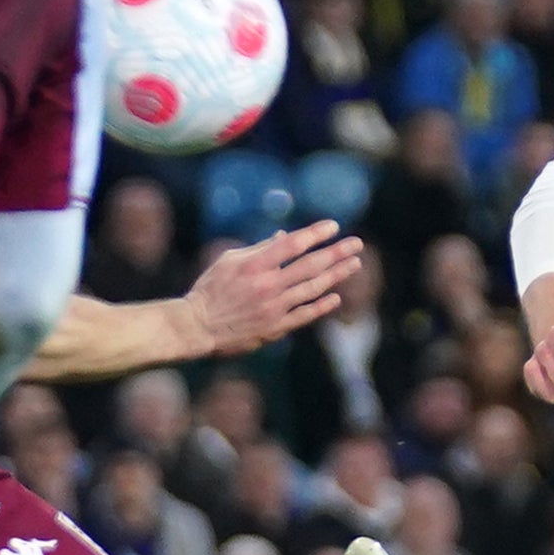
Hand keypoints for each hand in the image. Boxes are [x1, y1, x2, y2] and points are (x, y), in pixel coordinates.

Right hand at [188, 221, 360, 352]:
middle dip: (336, 252)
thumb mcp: (229, 261)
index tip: (334, 226)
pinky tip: (336, 297)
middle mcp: (268, 285)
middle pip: (310, 265)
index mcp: (255, 265)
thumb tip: (285, 237)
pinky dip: (321, 306)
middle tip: (356, 243)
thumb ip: (259, 250)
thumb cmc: (211, 289)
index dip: (316, 233)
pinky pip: (304, 315)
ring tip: (354, 264)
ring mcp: (273, 308)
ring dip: (337, 275)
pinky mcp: (275, 328)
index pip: (293, 244)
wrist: (197, 327)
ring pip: (313, 289)